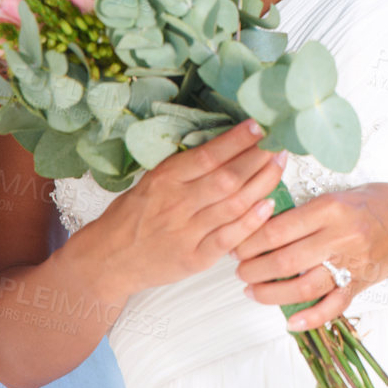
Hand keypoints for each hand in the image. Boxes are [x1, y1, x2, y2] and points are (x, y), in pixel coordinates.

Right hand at [70, 118, 287, 301]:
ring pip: (234, 204)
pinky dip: (252, 221)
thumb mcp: (151, 182)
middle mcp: (176, 204)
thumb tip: (228, 143)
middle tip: (280, 143)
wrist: (107, 261)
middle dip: (259, 158)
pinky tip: (269, 204)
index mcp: (163, 180)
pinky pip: (230, 238)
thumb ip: (185, 168)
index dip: (237, 140)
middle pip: (228, 178)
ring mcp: (186, 233)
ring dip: (263, 183)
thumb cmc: (132, 216)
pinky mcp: (194, 258)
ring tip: (279, 165)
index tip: (260, 126)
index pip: (208, 155)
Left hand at [232, 183, 387, 329]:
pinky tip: (290, 322)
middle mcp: (341, 236)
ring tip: (252, 291)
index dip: (251, 240)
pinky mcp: (362, 283)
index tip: (237, 244)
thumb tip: (265, 224)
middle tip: (239, 270)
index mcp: (332, 208)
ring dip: (271, 293)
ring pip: (304, 286)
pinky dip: (310, 318)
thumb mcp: (342, 193)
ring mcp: (353, 263)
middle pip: (286, 260)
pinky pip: (334, 306)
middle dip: (254, 269)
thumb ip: (308, 210)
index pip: (279, 228)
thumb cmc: (378, 202)